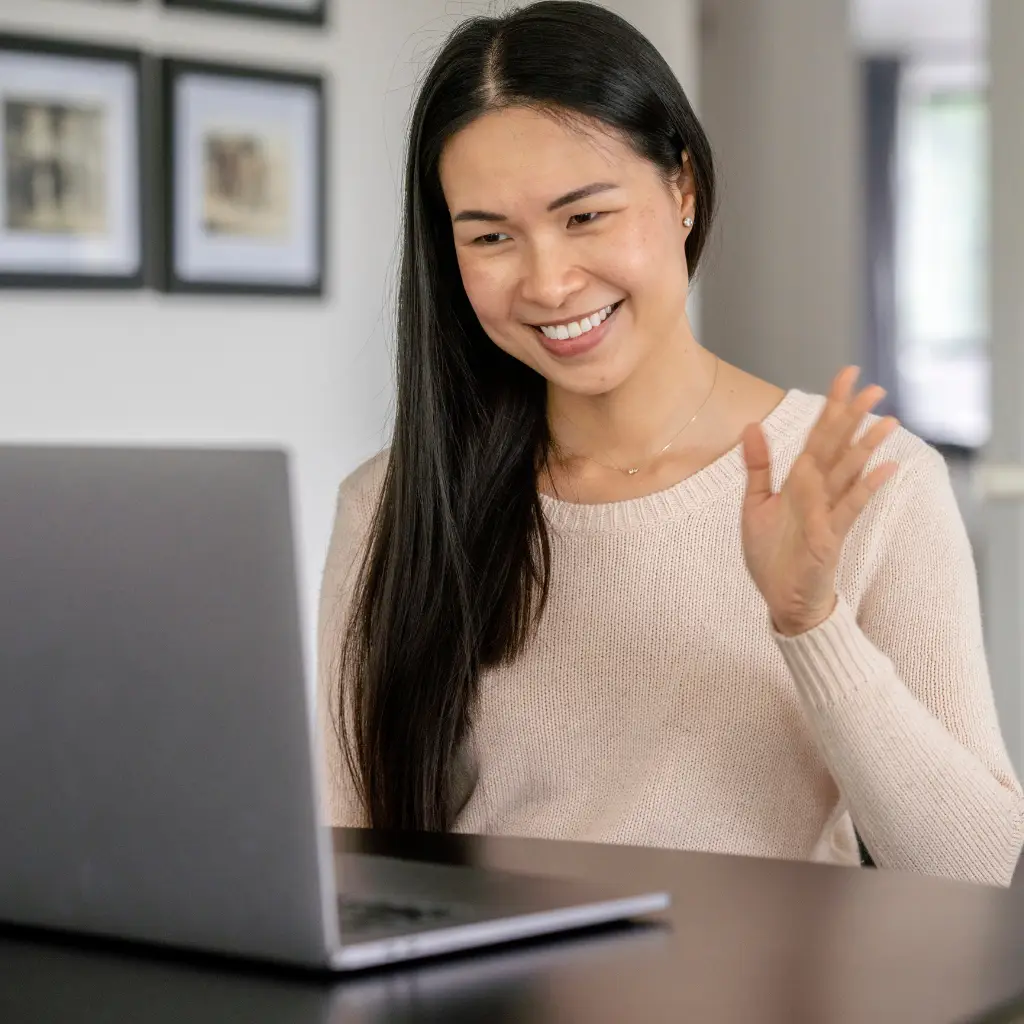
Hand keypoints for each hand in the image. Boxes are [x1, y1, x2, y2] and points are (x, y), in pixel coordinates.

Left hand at [741, 367, 899, 635]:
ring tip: (887, 420)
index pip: (818, 436)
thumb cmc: (772, 554)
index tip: (847, 374)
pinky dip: (865, 489)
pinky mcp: (829, 537)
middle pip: (837, 447)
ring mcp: (827, 514)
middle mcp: (818, 492)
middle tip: (874, 386)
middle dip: (852, 418)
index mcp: (800, 482)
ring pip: (848, 473)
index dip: (831, 406)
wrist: (781, 599)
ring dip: (866, 447)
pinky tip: (884, 468)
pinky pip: (847, 509)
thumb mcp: (755, 504)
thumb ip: (758, 466)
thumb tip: (750, 425)